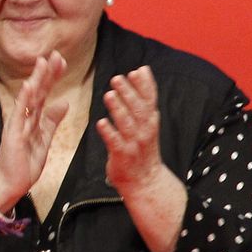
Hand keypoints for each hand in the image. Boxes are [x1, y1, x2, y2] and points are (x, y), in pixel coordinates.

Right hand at [0, 51, 68, 210]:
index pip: (44, 92)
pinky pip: (19, 114)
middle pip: (37, 90)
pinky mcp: (13, 134)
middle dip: (46, 72)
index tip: (61, 60)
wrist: (10, 183)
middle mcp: (23, 116)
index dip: (52, 76)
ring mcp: (17, 123)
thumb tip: (63, 102)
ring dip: (36, 79)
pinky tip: (29, 86)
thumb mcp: (44, 139)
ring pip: (29, 98)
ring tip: (43, 62)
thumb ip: (52, 120)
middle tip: (55, 54)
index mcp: (32, 117)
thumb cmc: (24, 163)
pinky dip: (24, 99)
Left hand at [97, 65, 170, 194]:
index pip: (150, 100)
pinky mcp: (122, 155)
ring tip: (109, 94)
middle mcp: (144, 131)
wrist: (146, 181)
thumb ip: (143, 98)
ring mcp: (134, 143)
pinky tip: (101, 122)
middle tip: (117, 78)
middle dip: (129, 93)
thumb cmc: (143, 147)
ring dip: (118, 109)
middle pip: (138, 109)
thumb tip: (141, 70)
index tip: (138, 70)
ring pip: (127, 124)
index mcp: (150, 121)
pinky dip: (109, 132)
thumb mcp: (148, 121)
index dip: (145, 85)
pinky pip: (115, 143)